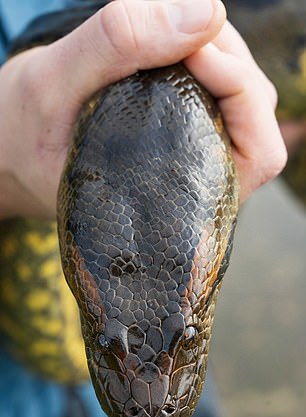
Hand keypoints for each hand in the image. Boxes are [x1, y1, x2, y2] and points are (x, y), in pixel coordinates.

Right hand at [0, 0, 286, 218]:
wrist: (7, 154)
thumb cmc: (21, 133)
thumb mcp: (53, 83)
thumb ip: (121, 45)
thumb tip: (207, 11)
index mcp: (172, 203)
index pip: (257, 153)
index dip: (238, 87)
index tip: (188, 44)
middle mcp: (190, 189)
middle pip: (257, 121)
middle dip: (231, 64)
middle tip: (181, 32)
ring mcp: (187, 164)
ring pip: (243, 105)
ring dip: (221, 56)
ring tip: (175, 38)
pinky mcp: (177, 141)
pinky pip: (219, 98)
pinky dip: (206, 60)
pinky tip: (175, 50)